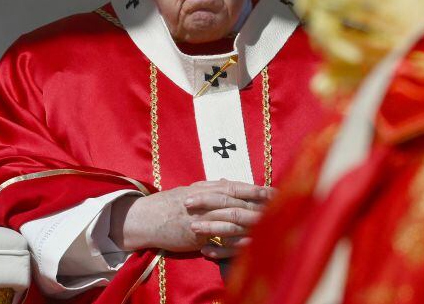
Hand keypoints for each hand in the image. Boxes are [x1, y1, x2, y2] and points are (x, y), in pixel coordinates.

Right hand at [110, 179, 273, 252]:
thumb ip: (210, 186)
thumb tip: (227, 180)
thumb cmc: (169, 204)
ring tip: (268, 223)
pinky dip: (232, 240)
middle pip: (235, 201)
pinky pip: (216, 238)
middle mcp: (203, 201)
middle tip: (278, 205)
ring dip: (249, 221)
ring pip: (228, 218)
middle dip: (257, 203)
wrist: (145, 218)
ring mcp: (199, 218)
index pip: (234, 187)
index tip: (273, 190)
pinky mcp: (194, 235)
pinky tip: (247, 243)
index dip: (254, 188)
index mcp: (204, 188)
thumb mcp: (190, 190)